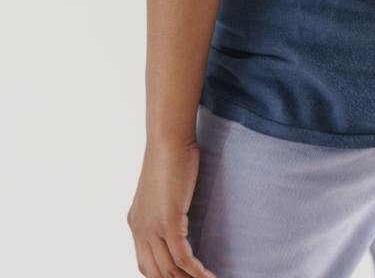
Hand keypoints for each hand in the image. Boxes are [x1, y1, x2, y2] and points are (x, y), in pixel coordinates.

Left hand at [127, 136, 215, 277]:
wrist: (168, 138)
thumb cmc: (170, 154)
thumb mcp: (163, 187)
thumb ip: (165, 206)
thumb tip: (178, 215)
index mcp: (136, 223)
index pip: (145, 265)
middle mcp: (140, 229)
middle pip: (156, 273)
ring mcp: (152, 227)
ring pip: (170, 269)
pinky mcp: (169, 221)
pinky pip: (183, 257)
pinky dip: (196, 271)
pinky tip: (209, 275)